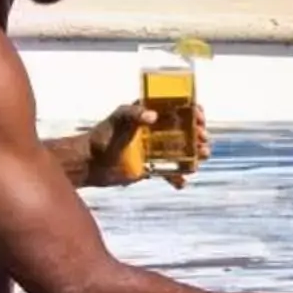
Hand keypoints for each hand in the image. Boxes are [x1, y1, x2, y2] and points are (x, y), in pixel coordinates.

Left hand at [82, 102, 207, 188]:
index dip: (193, 111)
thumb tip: (153, 117)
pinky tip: (181, 183)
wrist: (90, 163)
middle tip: (202, 139)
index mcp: (151, 114)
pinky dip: (178, 178)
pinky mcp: (152, 168)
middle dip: (199, 134)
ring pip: (184, 152)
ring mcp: (156, 150)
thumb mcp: (118, 119)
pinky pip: (171, 173)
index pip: (179, 109)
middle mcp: (157, 131)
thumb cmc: (102, 136)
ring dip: (196, 155)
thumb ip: (134, 113)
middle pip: (186, 131)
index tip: (199, 117)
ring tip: (201, 157)